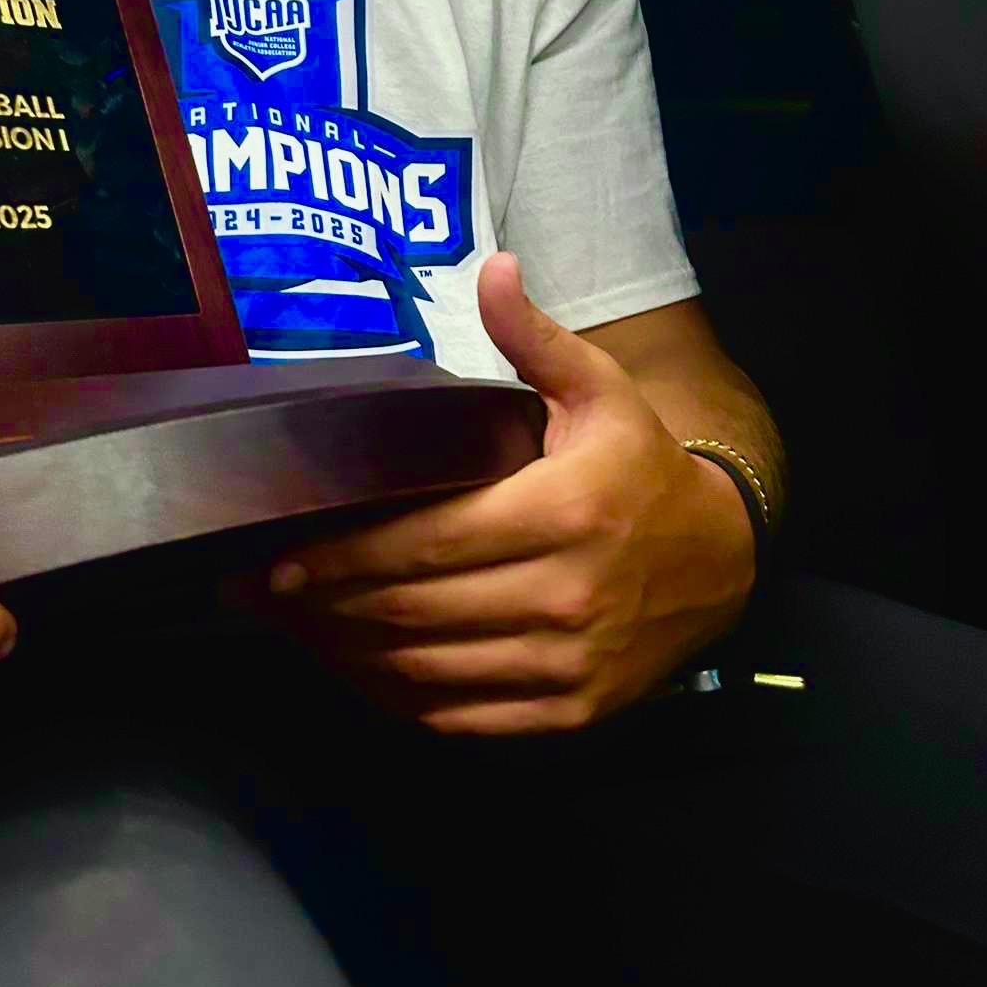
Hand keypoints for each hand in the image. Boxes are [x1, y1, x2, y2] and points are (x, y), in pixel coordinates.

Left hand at [225, 253, 754, 735]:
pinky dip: (400, 701)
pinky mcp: (570, 711)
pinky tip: (359, 672)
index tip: (279, 562)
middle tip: (263, 596)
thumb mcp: (599, 391)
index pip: (426, 544)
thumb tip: (491, 268)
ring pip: (428, 673)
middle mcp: (563, 596)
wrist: (723, 560)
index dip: (343, 559)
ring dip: (349, 657)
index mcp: (561, 512)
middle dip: (325, 608)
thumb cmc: (641, 466)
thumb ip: (533, 336)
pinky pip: (463, 718)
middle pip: (413, 612)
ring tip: (296, 631)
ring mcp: (567, 664)